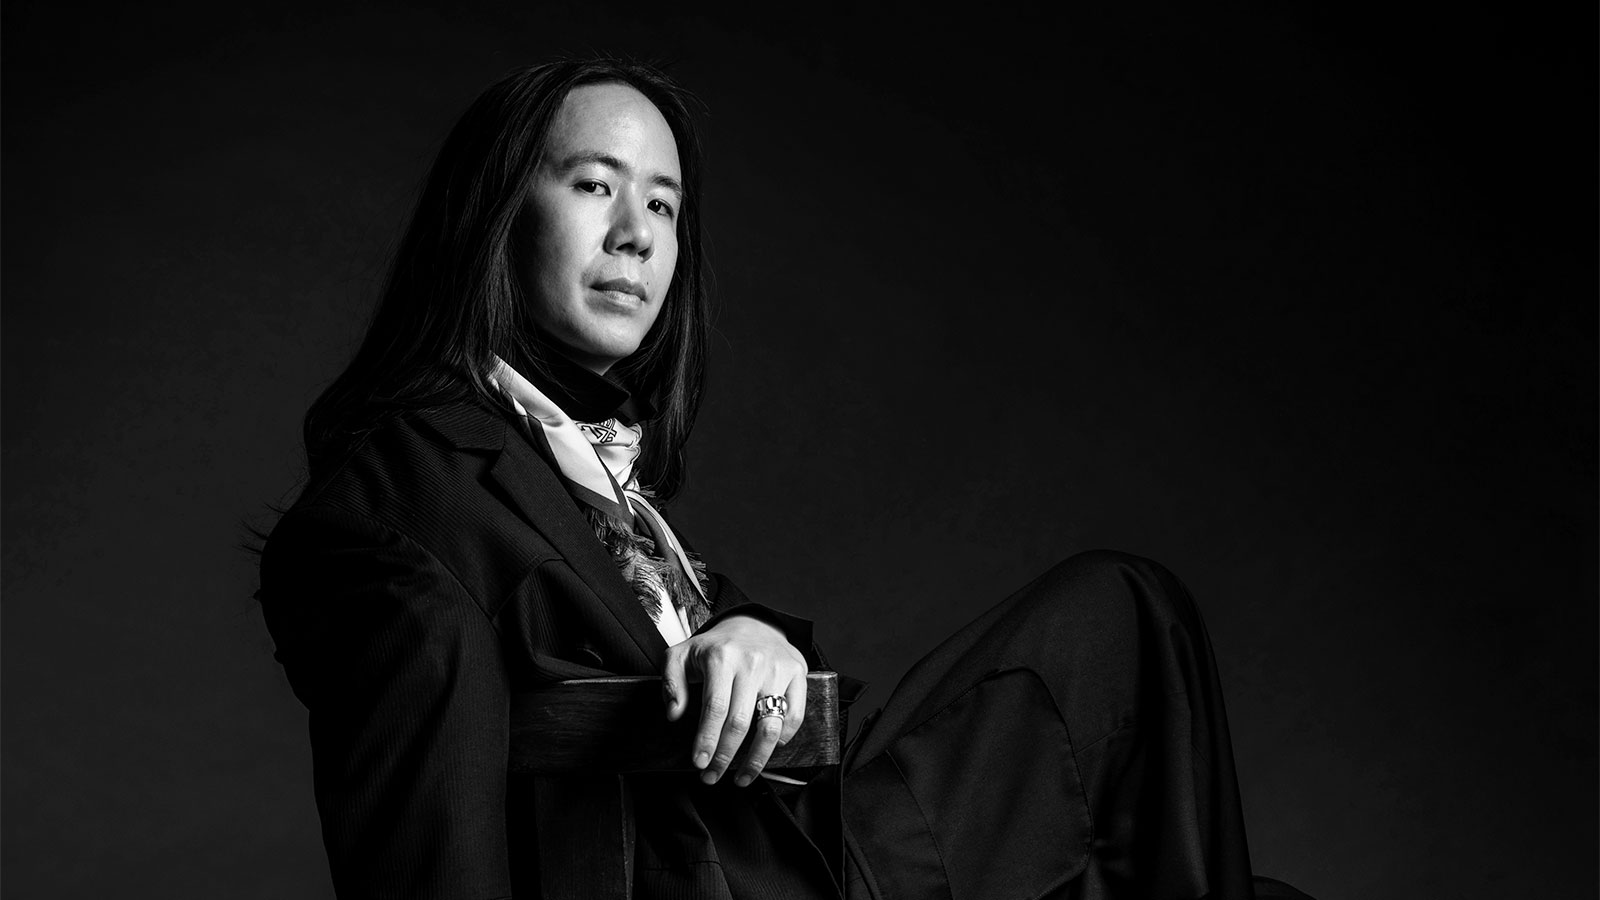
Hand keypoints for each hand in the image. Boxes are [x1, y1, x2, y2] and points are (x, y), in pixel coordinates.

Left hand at [661, 614, 807, 785]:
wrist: (753, 623)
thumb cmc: (716, 646)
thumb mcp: (681, 655)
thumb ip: (671, 682)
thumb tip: (674, 714)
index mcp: (721, 657)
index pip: (714, 708)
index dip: (707, 740)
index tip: (700, 762)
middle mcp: (752, 662)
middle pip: (739, 722)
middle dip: (725, 757)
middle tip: (713, 775)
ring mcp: (778, 669)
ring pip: (770, 726)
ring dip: (756, 759)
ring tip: (743, 777)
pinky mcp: (798, 674)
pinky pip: (794, 716)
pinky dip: (783, 739)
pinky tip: (769, 749)